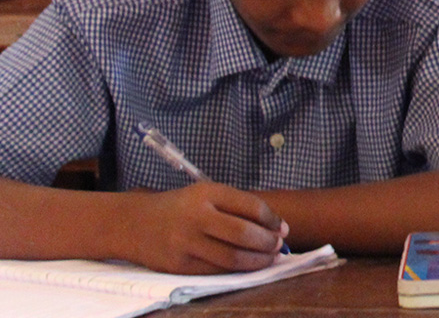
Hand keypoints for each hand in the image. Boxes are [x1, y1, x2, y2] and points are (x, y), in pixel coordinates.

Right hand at [123, 182, 287, 274]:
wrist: (131, 223)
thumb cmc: (179, 208)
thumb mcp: (205, 195)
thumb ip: (238, 207)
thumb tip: (278, 228)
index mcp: (206, 193)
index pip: (251, 206)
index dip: (273, 220)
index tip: (282, 228)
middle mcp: (195, 216)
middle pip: (244, 234)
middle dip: (268, 242)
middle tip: (277, 245)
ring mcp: (185, 242)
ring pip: (233, 257)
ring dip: (258, 260)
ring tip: (268, 258)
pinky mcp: (178, 265)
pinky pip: (216, 271)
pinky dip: (237, 271)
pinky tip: (246, 266)